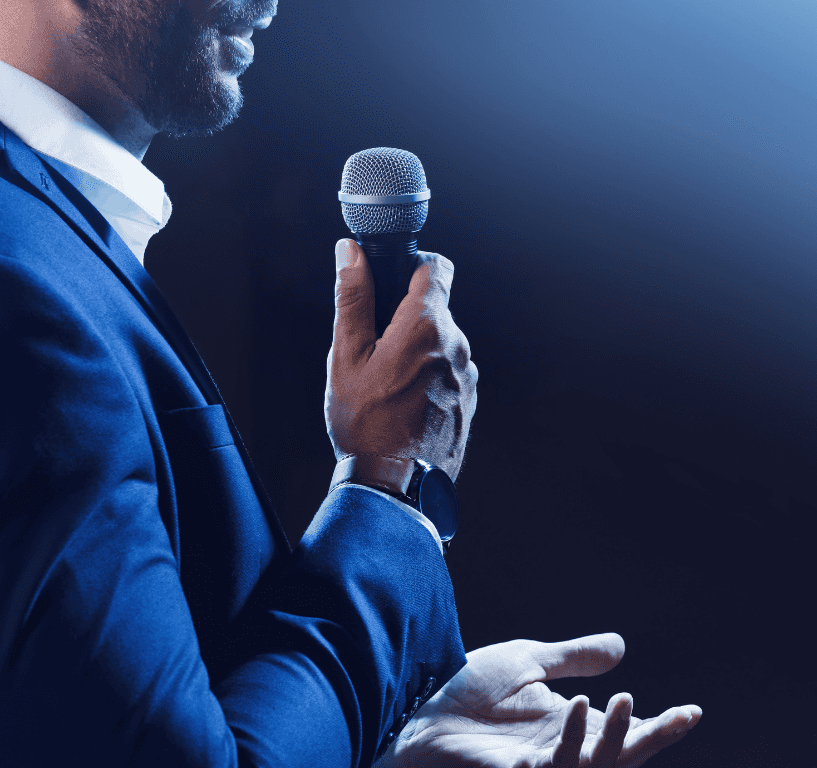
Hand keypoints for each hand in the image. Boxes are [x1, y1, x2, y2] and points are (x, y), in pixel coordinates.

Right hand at [326, 239, 477, 478]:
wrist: (396, 487)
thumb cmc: (366, 424)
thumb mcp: (347, 357)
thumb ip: (352, 299)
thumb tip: (350, 253)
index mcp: (427, 327)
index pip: (438, 268)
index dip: (414, 265)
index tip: (393, 279)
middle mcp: (457, 347)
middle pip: (434, 311)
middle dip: (404, 320)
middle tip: (373, 350)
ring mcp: (468, 377)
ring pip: (440, 345)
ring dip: (416, 353)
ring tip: (386, 386)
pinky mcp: (469, 401)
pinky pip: (448, 374)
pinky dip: (428, 379)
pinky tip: (404, 405)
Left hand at [375, 634, 701, 767]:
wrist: (411, 706)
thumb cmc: (462, 691)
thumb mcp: (529, 661)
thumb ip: (574, 657)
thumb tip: (621, 647)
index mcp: (568, 730)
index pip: (624, 734)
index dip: (659, 728)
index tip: (692, 711)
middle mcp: (559, 754)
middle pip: (619, 759)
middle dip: (650, 740)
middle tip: (678, 716)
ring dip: (615, 739)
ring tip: (622, 699)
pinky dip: (572, 741)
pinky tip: (579, 707)